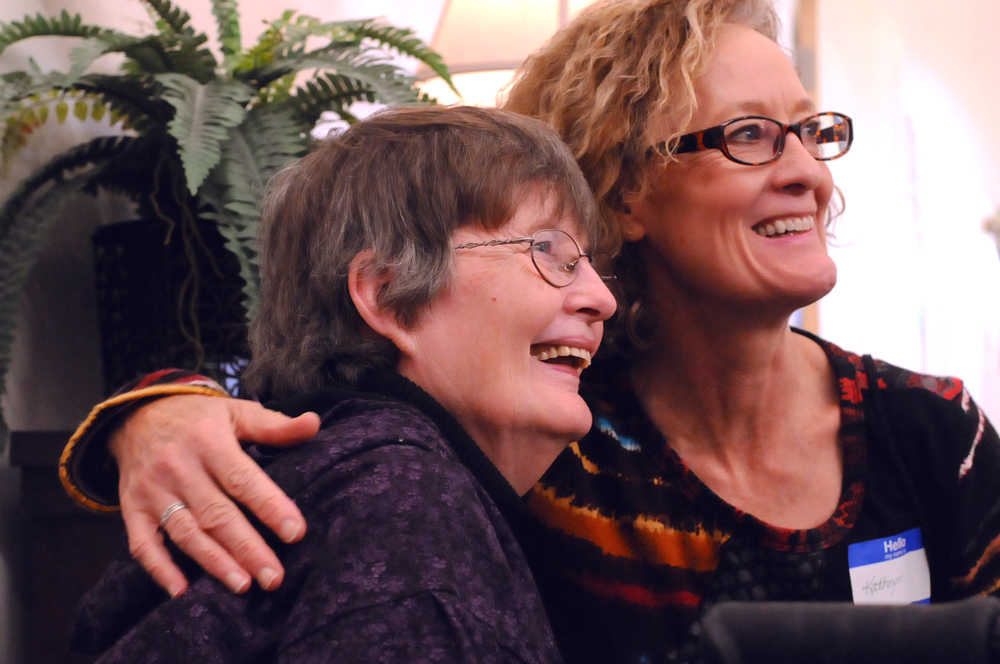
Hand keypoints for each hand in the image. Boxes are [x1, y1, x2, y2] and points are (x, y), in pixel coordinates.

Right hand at [110, 395, 320, 596]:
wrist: (136, 414)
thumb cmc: (199, 418)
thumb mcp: (236, 411)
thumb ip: (274, 425)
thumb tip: (313, 424)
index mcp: (208, 441)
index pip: (243, 480)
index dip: (270, 507)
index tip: (296, 532)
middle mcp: (178, 467)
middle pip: (217, 514)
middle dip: (247, 548)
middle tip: (275, 576)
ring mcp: (152, 490)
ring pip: (186, 533)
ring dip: (214, 562)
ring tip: (244, 585)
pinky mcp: (132, 508)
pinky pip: (143, 544)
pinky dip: (160, 569)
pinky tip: (182, 590)